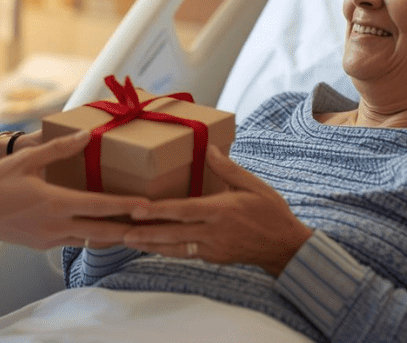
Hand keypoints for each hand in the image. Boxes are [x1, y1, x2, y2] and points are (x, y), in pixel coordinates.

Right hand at [0, 130, 144, 249]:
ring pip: (90, 239)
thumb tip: (86, 136)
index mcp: (55, 203)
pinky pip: (73, 241)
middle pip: (103, 231)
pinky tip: (99, 227)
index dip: (127, 207)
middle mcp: (56, 225)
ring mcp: (49, 239)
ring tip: (133, 227)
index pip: (100, 207)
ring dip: (111, 234)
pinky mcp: (41, 246)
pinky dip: (90, 235)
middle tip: (152, 224)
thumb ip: (59, 149)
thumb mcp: (26, 160)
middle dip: (129, 228)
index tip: (148, 207)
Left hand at [122, 146, 311, 275]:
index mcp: (221, 211)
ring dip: (151, 245)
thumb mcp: (254, 185)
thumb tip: (208, 148)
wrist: (286, 247)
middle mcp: (214, 232)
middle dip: (146, 233)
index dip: (158, 212)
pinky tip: (152, 246)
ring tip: (128, 240)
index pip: (183, 211)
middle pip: (173, 234)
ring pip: (175, 248)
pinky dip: (166, 250)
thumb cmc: (270, 211)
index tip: (137, 210)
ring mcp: (212, 248)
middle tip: (121, 231)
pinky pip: (185, 254)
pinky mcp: (213, 257)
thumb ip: (228, 168)